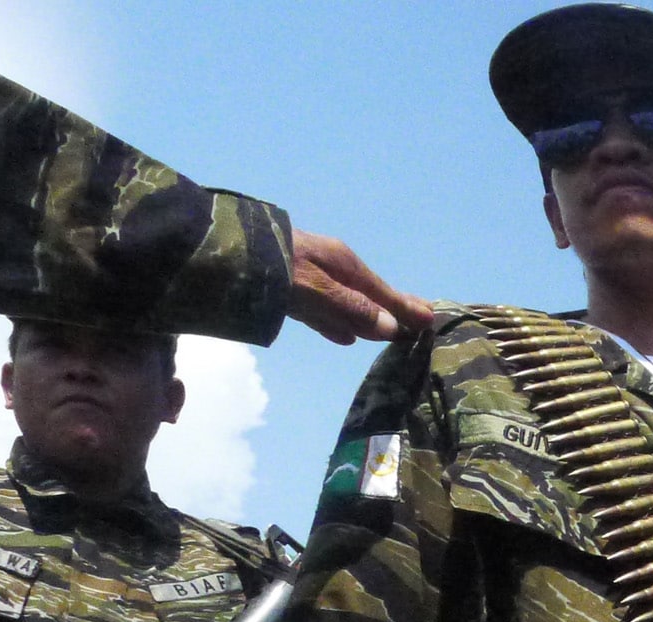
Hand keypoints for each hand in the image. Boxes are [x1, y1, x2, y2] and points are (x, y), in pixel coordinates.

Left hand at [288, 231, 433, 343]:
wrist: (222, 253)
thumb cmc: (274, 270)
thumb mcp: (317, 291)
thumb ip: (352, 310)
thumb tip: (392, 327)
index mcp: (343, 264)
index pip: (384, 292)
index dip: (406, 308)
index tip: (430, 319)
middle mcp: (332, 268)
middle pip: (369, 296)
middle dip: (392, 311)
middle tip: (418, 322)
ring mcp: (312, 278)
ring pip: (347, 304)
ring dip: (368, 320)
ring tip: (388, 334)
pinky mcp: (291, 290)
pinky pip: (325, 311)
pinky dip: (339, 323)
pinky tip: (343, 336)